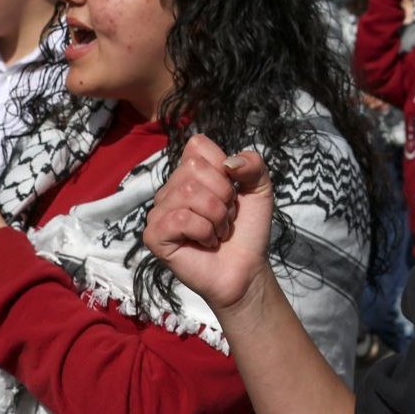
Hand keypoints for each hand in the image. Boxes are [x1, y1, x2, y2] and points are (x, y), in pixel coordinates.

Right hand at [143, 133, 275, 312]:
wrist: (247, 268)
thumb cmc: (247, 229)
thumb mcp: (260, 189)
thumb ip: (253, 165)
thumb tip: (230, 162)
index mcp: (190, 174)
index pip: (197, 145)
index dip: (222, 167)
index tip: (231, 191)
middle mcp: (171, 189)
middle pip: (193, 168)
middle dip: (222, 195)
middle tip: (225, 217)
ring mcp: (159, 213)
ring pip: (188, 193)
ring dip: (216, 216)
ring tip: (218, 231)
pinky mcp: (154, 236)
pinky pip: (179, 219)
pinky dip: (203, 231)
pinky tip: (206, 242)